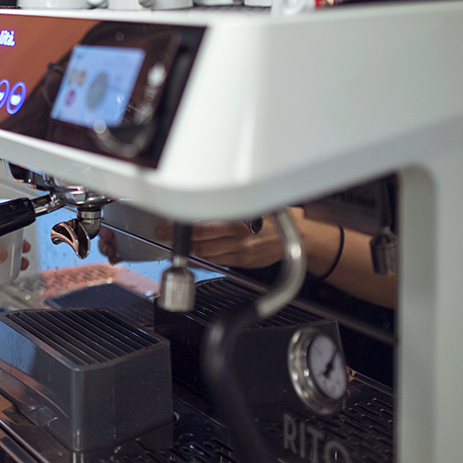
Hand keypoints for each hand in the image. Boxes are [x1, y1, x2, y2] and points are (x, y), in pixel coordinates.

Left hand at [155, 208, 307, 269]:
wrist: (300, 238)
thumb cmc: (278, 218)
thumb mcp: (257, 204)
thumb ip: (234, 204)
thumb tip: (206, 200)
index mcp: (242, 218)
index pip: (206, 221)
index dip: (186, 223)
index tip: (171, 222)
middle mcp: (240, 236)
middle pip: (202, 238)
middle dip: (180, 237)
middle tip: (163, 233)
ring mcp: (241, 251)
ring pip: (207, 252)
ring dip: (189, 248)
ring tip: (173, 243)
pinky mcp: (243, 262)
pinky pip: (217, 261)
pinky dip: (203, 258)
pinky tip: (193, 254)